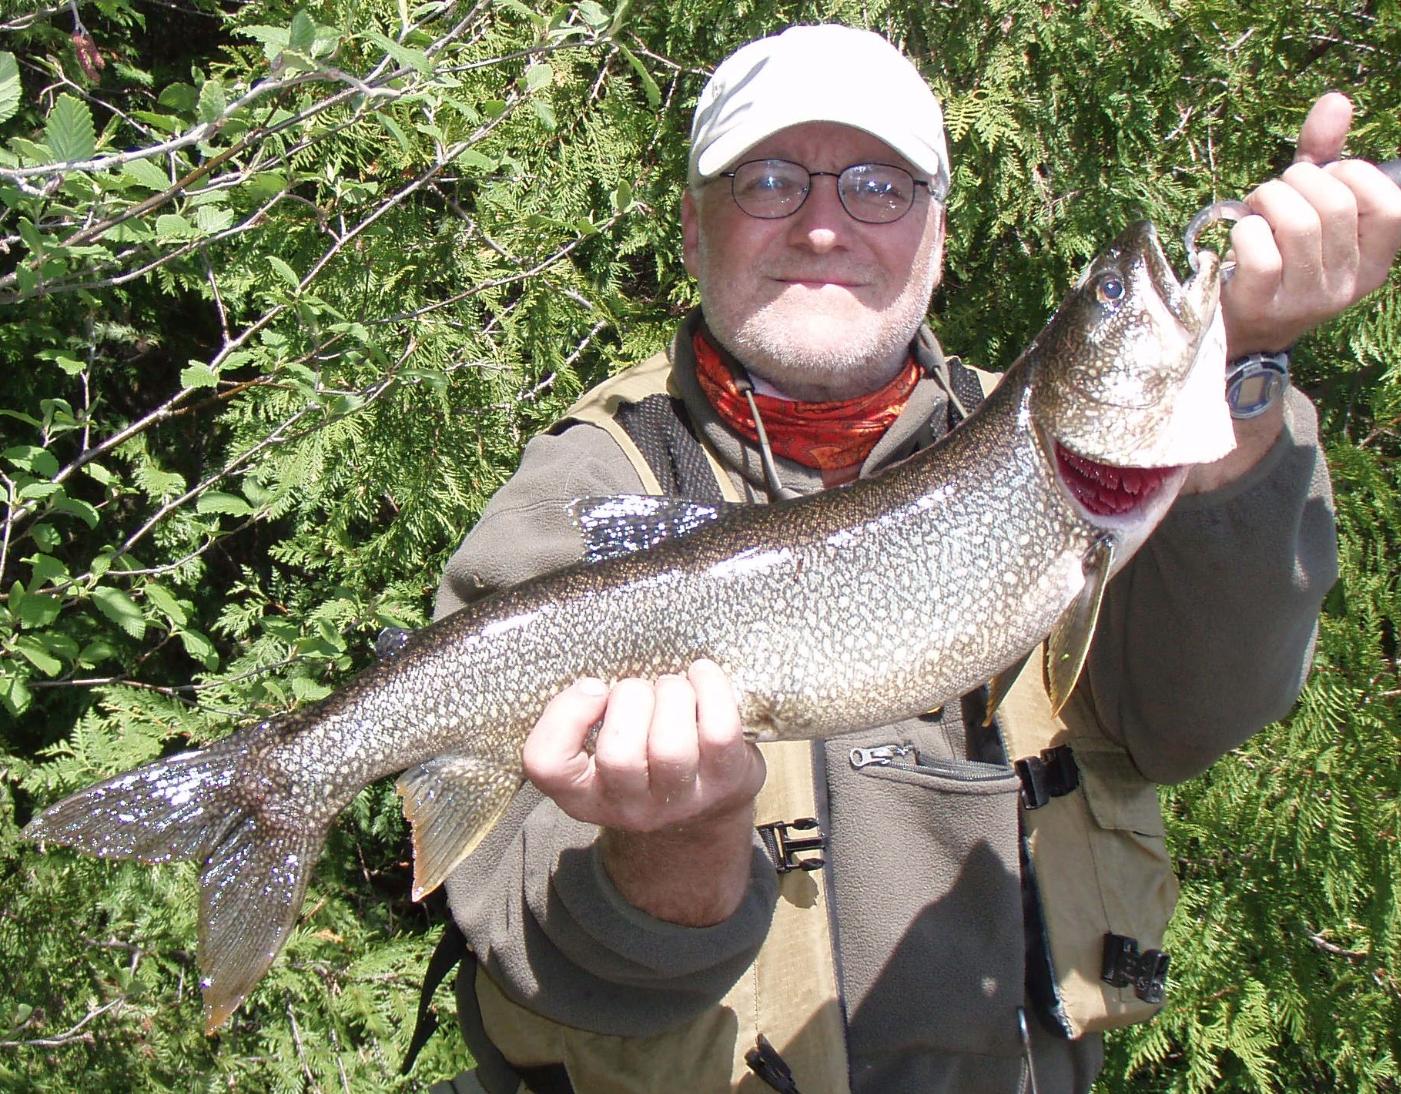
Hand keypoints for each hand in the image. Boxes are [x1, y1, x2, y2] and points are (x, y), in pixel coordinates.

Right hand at [523, 660, 765, 923]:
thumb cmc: (642, 753)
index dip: (565, 715)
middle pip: (619, 756)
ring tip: (673, 687)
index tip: (594, 687)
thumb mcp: (600, 744)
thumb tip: (597, 679)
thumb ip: (586, 715)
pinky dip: (712, 689)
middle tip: (641, 689)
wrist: (706, 804)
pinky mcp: (725, 782)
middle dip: (631, 698)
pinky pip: (719, 732)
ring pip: (671, 747)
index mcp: (582, 793)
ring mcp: (679, 800)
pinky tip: (702, 675)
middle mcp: (627, 806)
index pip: (546, 764)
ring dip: (671, 694)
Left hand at [1221, 92, 1400, 357]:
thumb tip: (1336, 100)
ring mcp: (1305, 298)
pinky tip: (1241, 235)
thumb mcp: (1310, 206)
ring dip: (1269, 200)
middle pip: (1337, 206)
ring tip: (1257, 208)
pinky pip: (1259, 251)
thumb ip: (1326, 156)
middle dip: (1298, 181)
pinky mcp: (1262, 305)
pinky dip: (1245, 229)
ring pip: (1299, 224)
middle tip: (1276, 193)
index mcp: (1374, 261)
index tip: (1326, 178)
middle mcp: (1347, 284)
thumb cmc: (1280, 254)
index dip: (1355, 175)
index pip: (1392, 206)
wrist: (1240, 324)